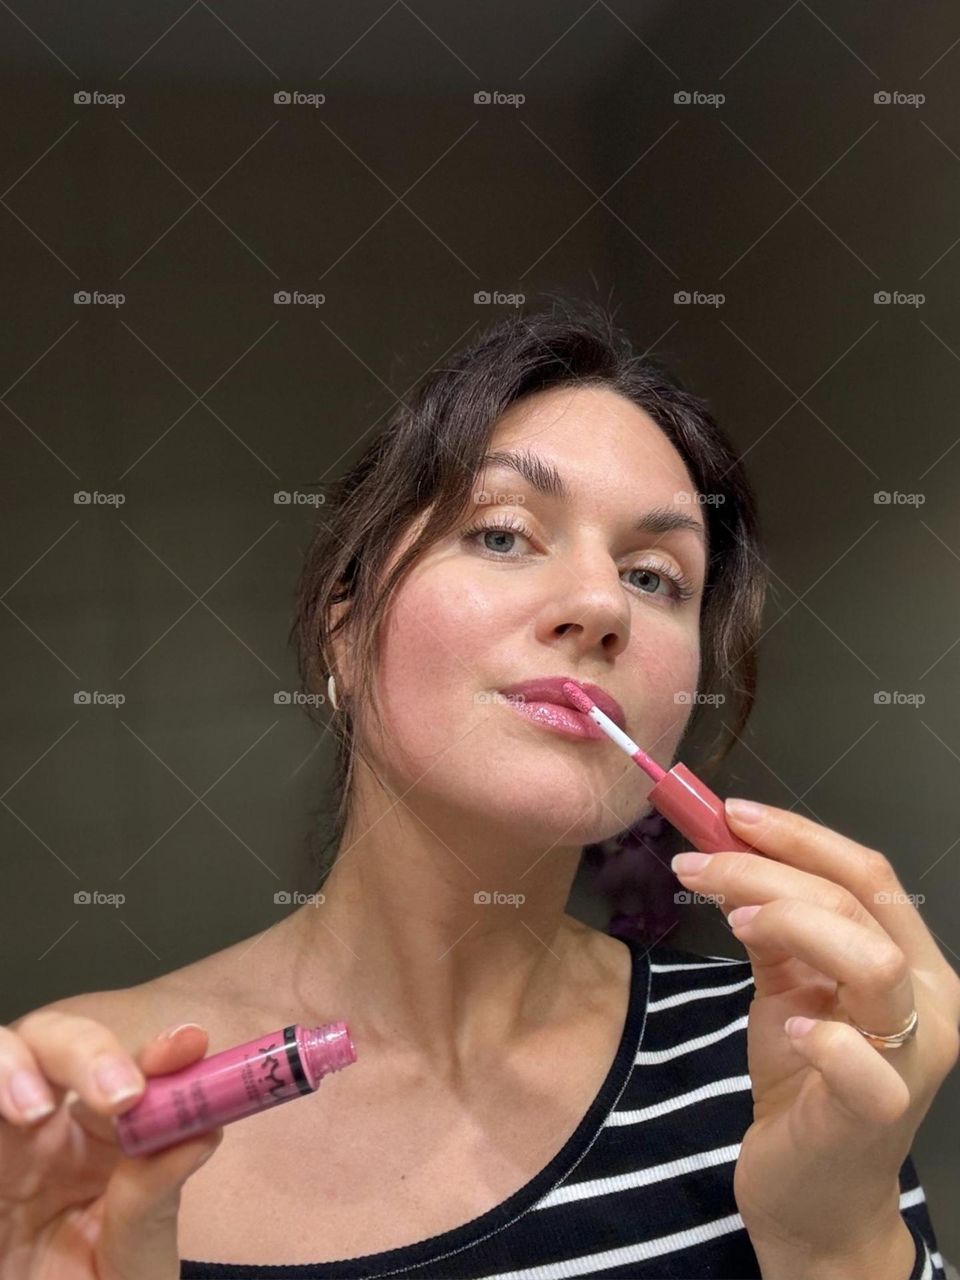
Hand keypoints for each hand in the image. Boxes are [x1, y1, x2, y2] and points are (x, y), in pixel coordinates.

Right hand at [0, 1011, 222, 1279]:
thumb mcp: (135, 1259)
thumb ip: (155, 1199)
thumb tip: (205, 1131)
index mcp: (104, 1137)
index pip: (129, 1068)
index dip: (157, 1048)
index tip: (189, 1045)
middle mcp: (48, 1128)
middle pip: (56, 1041)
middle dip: (88, 1049)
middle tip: (121, 1095)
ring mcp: (2, 1144)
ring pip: (1, 1052)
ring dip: (13, 1064)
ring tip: (35, 1110)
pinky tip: (12, 1118)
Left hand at [671, 798, 959, 1264]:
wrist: (813, 1193)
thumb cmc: (805, 1082)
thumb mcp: (787, 988)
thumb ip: (772, 927)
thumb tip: (726, 853)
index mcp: (910, 960)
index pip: (866, 873)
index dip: (799, 834)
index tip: (729, 813)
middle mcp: (929, 1000)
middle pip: (859, 902)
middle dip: (770, 868)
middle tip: (697, 862)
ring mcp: (911, 1058)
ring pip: (873, 960)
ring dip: (795, 923)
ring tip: (735, 919)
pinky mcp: (878, 1112)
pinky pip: (865, 1064)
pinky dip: (824, 1036)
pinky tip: (787, 1028)